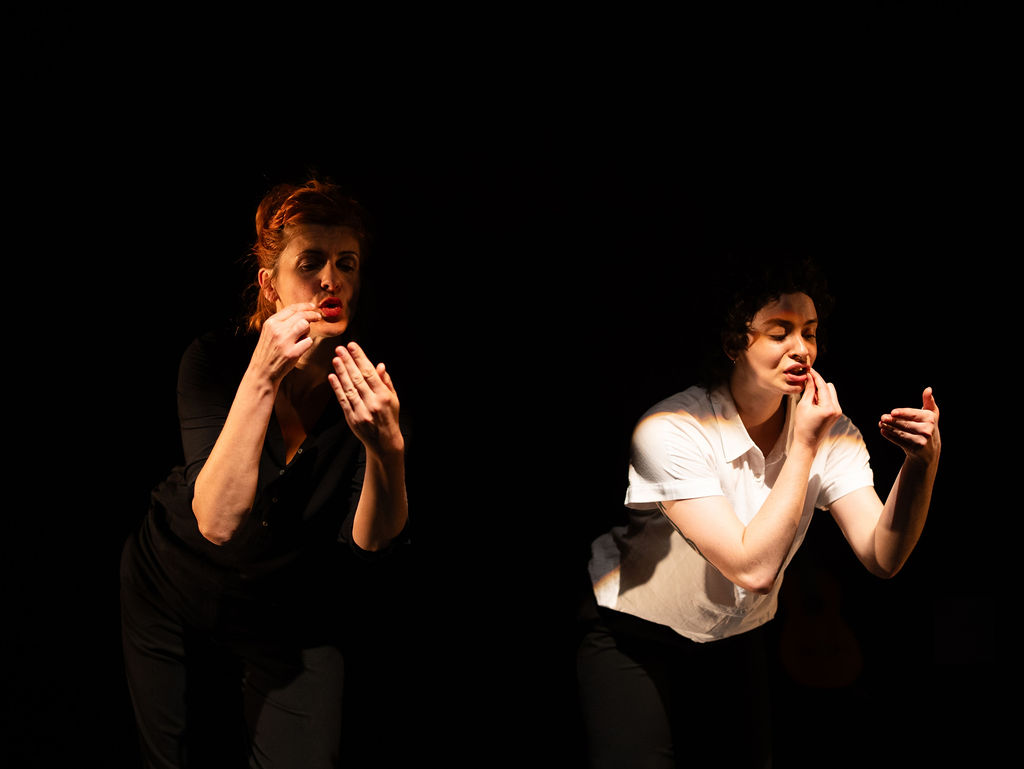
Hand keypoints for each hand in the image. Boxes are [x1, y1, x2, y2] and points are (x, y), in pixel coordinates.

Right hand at [250, 303, 322, 381]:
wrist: (262, 371)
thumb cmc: (268, 352)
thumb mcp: (269, 332)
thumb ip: (282, 323)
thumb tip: (301, 313)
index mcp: (271, 323)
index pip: (291, 308)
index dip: (304, 306)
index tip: (312, 307)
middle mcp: (277, 330)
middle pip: (301, 316)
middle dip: (312, 315)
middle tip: (318, 317)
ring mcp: (285, 341)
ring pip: (305, 326)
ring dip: (308, 330)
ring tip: (302, 336)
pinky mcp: (292, 353)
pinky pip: (308, 341)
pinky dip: (307, 343)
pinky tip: (300, 348)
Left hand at [329, 342, 403, 457]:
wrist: (384, 442)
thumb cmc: (390, 417)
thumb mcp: (394, 399)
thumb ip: (386, 382)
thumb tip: (379, 366)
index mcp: (384, 396)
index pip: (370, 373)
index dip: (360, 358)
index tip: (353, 346)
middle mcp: (372, 403)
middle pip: (357, 378)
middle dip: (348, 362)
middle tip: (340, 348)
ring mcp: (361, 411)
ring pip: (349, 388)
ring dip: (341, 372)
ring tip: (335, 359)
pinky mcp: (352, 418)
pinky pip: (342, 400)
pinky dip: (337, 388)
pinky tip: (332, 377)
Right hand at [793, 368, 842, 450]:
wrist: (807, 443)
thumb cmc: (803, 426)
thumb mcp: (803, 406)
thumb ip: (808, 390)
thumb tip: (809, 377)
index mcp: (829, 407)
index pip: (823, 386)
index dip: (815, 376)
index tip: (809, 369)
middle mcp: (837, 409)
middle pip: (829, 387)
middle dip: (818, 384)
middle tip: (806, 384)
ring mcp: (838, 412)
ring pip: (830, 393)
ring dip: (820, 391)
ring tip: (809, 398)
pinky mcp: (836, 414)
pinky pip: (830, 400)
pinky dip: (822, 398)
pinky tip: (813, 403)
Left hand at [880, 387, 939, 463]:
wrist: (929, 448)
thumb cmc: (928, 426)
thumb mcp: (931, 413)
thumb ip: (929, 401)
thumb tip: (928, 389)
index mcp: (930, 418)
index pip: (913, 414)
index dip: (902, 413)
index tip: (892, 412)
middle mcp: (928, 430)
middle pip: (906, 424)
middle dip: (892, 421)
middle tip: (882, 417)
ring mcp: (922, 440)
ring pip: (901, 433)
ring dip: (889, 428)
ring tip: (880, 423)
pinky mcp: (915, 448)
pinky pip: (900, 441)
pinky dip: (890, 436)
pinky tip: (883, 431)